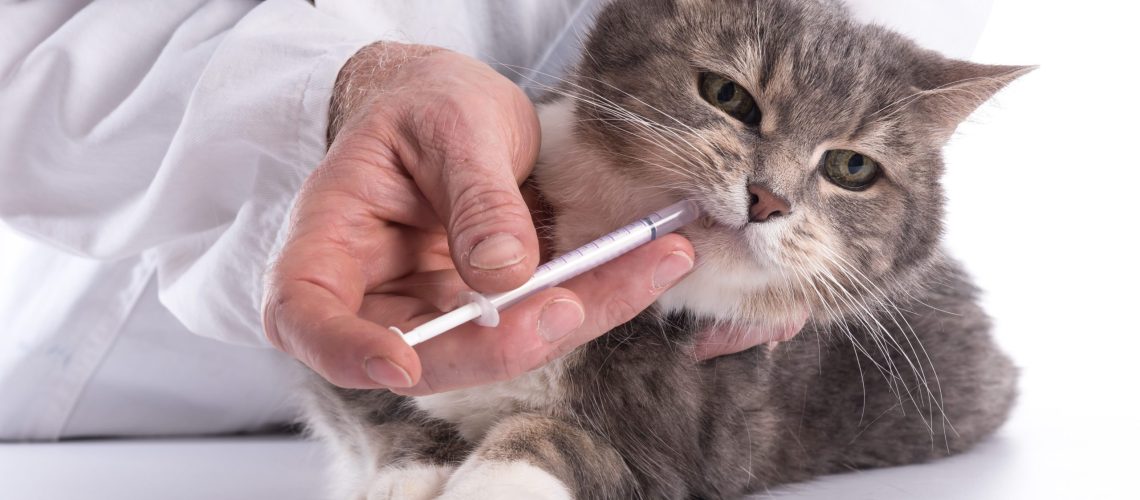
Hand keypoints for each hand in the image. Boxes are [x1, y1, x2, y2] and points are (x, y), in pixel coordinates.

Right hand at [262, 43, 695, 394]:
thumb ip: (474, 195)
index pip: (306, 314)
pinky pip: (540, 317)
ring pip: (495, 346)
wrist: (448, 104)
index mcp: (328, 238)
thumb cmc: (425, 103)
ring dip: (576, 317)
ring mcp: (432, 308)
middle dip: (501, 343)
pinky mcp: (487, 309)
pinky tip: (653, 261)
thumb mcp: (450, 123)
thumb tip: (504, 276)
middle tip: (570, 305)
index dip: (347, 351)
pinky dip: (599, 294)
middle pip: (418, 354)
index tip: (403, 364)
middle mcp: (374, 290)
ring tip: (651, 262)